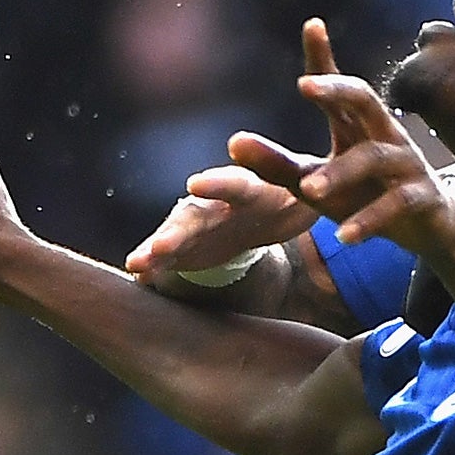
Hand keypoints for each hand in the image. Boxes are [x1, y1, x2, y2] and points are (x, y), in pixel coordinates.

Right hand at [125, 170, 316, 278]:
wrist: (278, 209)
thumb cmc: (296, 194)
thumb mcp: (307, 189)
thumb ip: (308, 184)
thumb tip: (317, 181)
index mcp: (250, 187)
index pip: (234, 184)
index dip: (217, 185)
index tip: (196, 185)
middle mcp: (218, 203)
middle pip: (196, 215)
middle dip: (178, 230)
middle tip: (161, 245)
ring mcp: (199, 224)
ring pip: (175, 235)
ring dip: (157, 248)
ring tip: (139, 263)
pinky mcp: (189, 246)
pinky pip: (168, 256)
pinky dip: (152, 263)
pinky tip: (137, 273)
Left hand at [230, 26, 454, 254]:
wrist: (432, 227)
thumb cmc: (367, 195)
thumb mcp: (315, 182)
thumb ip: (276, 164)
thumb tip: (232, 142)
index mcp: (359, 126)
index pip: (341, 86)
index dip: (324, 59)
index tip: (312, 26)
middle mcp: (385, 135)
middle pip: (365, 99)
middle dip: (338, 89)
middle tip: (305, 86)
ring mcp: (407, 165)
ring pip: (376, 157)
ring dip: (343, 172)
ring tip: (311, 191)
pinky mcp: (422, 198)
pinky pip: (398, 203)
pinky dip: (370, 219)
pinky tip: (344, 236)